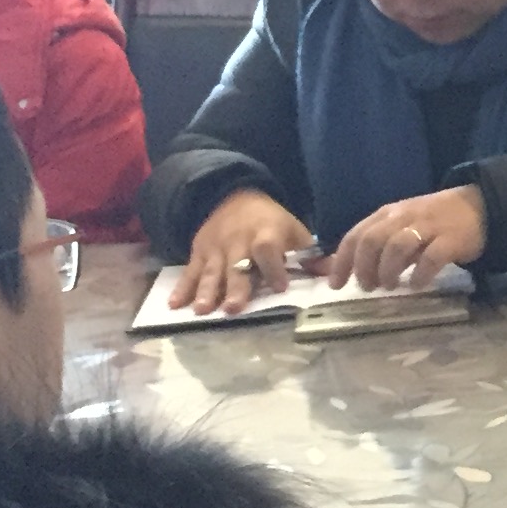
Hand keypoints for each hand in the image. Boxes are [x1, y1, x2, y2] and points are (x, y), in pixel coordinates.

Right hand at [175, 188, 309, 314]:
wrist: (231, 196)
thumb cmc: (270, 221)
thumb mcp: (293, 230)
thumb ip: (310, 255)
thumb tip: (332, 275)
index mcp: (265, 233)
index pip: (268, 249)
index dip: (274, 267)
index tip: (280, 287)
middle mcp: (237, 241)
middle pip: (236, 266)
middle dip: (235, 287)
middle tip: (232, 308)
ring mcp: (215, 249)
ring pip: (211, 272)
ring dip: (205, 291)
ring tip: (201, 310)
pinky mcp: (198, 253)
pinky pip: (189, 272)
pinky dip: (181, 288)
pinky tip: (174, 304)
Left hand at [326, 185, 489, 290]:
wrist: (479, 207)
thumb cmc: (434, 221)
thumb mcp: (403, 226)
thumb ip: (382, 244)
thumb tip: (356, 270)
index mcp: (388, 214)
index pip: (356, 235)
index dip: (343, 261)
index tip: (336, 285)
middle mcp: (404, 217)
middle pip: (373, 240)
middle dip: (364, 267)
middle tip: (367, 287)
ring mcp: (428, 227)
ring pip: (397, 246)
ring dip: (388, 270)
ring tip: (389, 286)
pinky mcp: (451, 239)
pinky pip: (432, 257)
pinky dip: (420, 274)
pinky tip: (416, 285)